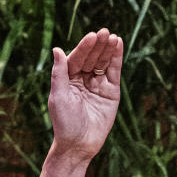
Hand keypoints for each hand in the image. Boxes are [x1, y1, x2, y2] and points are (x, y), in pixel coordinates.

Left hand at [48, 28, 122, 161]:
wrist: (79, 145)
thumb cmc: (64, 122)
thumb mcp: (58, 96)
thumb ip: (59, 73)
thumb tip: (57, 49)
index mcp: (67, 79)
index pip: (76, 58)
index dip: (84, 48)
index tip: (92, 36)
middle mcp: (82, 79)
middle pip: (91, 58)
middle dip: (97, 45)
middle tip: (104, 32)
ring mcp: (97, 84)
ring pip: (103, 62)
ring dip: (108, 49)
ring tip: (113, 37)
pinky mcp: (111, 92)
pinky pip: (114, 72)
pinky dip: (116, 59)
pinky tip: (118, 44)